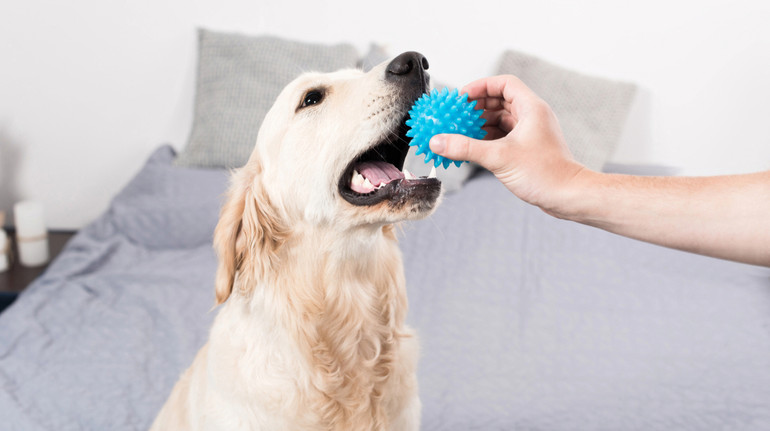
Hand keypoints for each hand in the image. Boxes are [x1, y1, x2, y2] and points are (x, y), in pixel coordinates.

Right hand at [429, 75, 584, 216]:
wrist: (567, 196)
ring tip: (460, 132)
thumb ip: (465, 147)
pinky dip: (487, 138)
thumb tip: (439, 141)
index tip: (461, 97)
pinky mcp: (527, 147)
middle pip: (499, 100)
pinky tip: (472, 147)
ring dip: (480, 124)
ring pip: (500, 119)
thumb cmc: (546, 174)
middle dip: (476, 108)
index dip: (481, 86)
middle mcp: (532, 116)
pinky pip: (502, 135)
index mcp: (531, 108)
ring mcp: (530, 132)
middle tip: (456, 115)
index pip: (503, 83)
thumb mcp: (498, 157)